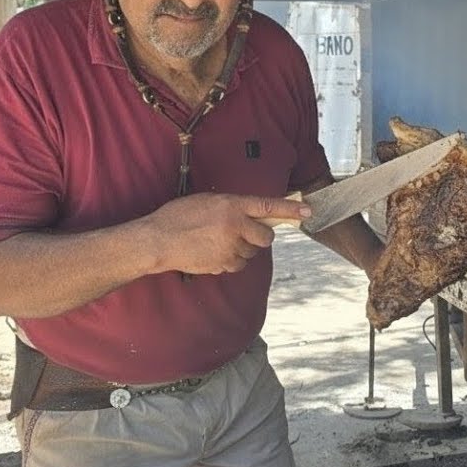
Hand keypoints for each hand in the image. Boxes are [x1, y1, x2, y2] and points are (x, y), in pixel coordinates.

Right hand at [141, 193, 310, 275]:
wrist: (158, 240)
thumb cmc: (178, 216)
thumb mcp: (208, 201)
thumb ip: (232, 207)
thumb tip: (249, 215)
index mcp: (232, 205)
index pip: (268, 206)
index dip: (290, 210)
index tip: (308, 212)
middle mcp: (235, 226)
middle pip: (266, 237)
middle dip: (260, 237)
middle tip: (244, 233)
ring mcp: (230, 248)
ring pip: (252, 253)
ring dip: (243, 248)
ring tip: (218, 241)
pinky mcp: (224, 265)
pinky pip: (239, 265)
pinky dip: (232, 261)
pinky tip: (213, 252)